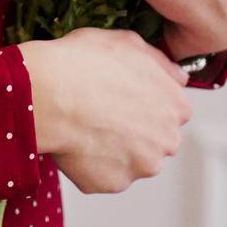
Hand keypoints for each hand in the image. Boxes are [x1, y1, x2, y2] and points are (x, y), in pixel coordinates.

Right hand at [18, 29, 192, 192]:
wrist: (49, 93)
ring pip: (133, 159)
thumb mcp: (129, 42)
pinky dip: (94, 163)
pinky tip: (78, 141)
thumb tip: (177, 76)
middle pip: (156, 138)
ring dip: (117, 148)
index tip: (128, 96)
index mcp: (175, 105)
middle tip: (105, 110)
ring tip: (88, 125)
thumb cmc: (85, 64)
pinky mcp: (113, 183)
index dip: (148, 101)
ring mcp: (140, 166)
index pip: (173, 110)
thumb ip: (162, 63)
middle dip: (137, 128)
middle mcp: (166, 140)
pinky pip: (106, 175)